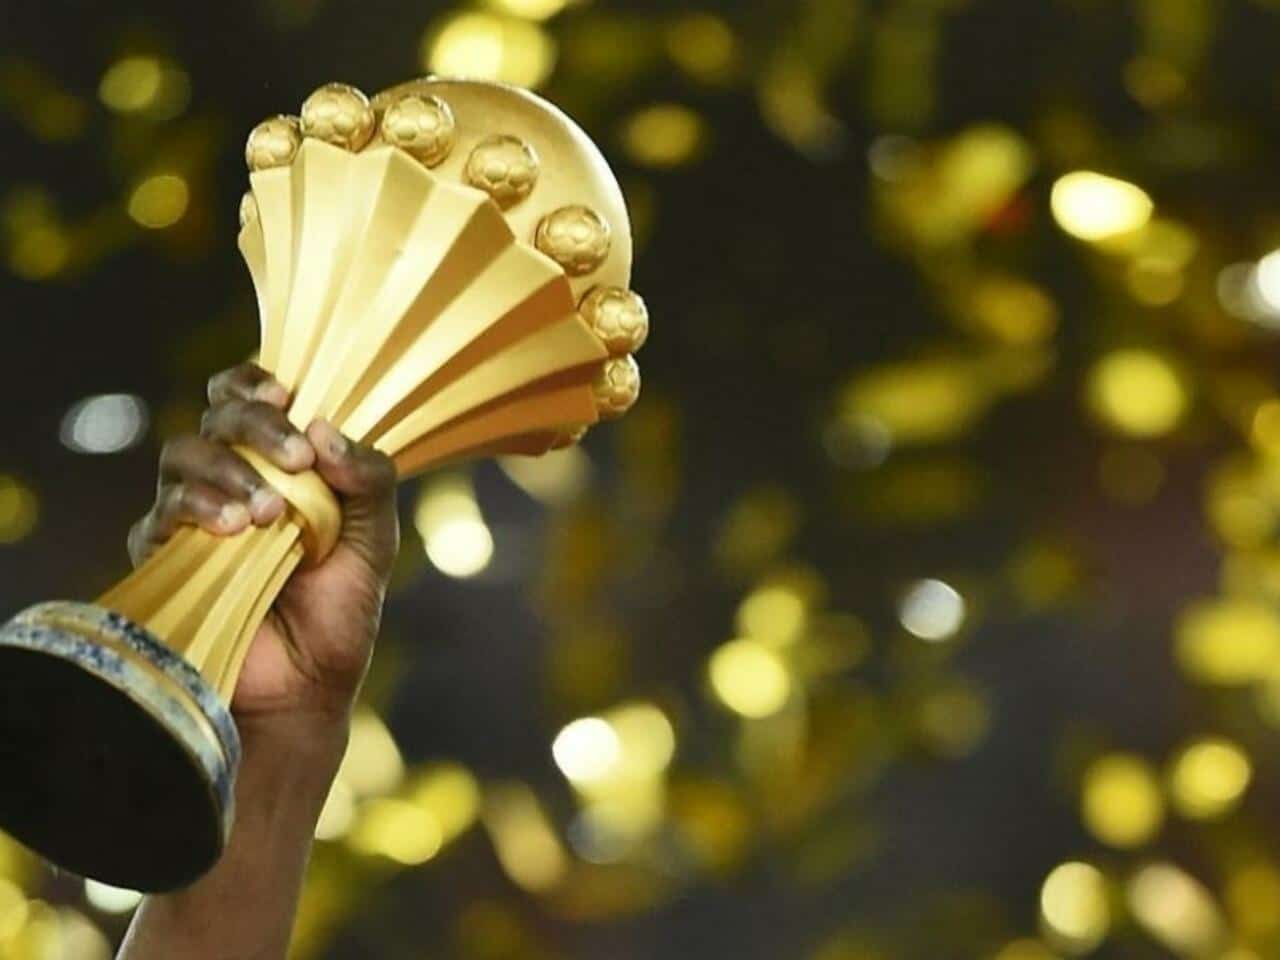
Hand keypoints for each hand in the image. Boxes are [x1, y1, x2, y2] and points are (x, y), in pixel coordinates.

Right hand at [127, 362, 399, 734]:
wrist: (310, 688)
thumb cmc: (341, 609)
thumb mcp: (377, 539)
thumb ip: (369, 480)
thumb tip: (324, 429)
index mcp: (279, 464)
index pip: (249, 396)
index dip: (256, 381)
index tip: (287, 392)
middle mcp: (231, 478)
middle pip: (217, 416)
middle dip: (256, 425)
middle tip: (296, 459)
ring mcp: (194, 516)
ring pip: (183, 454)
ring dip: (227, 470)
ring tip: (269, 512)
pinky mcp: (165, 558)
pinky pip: (161, 514)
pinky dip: (197, 509)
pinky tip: (233, 529)